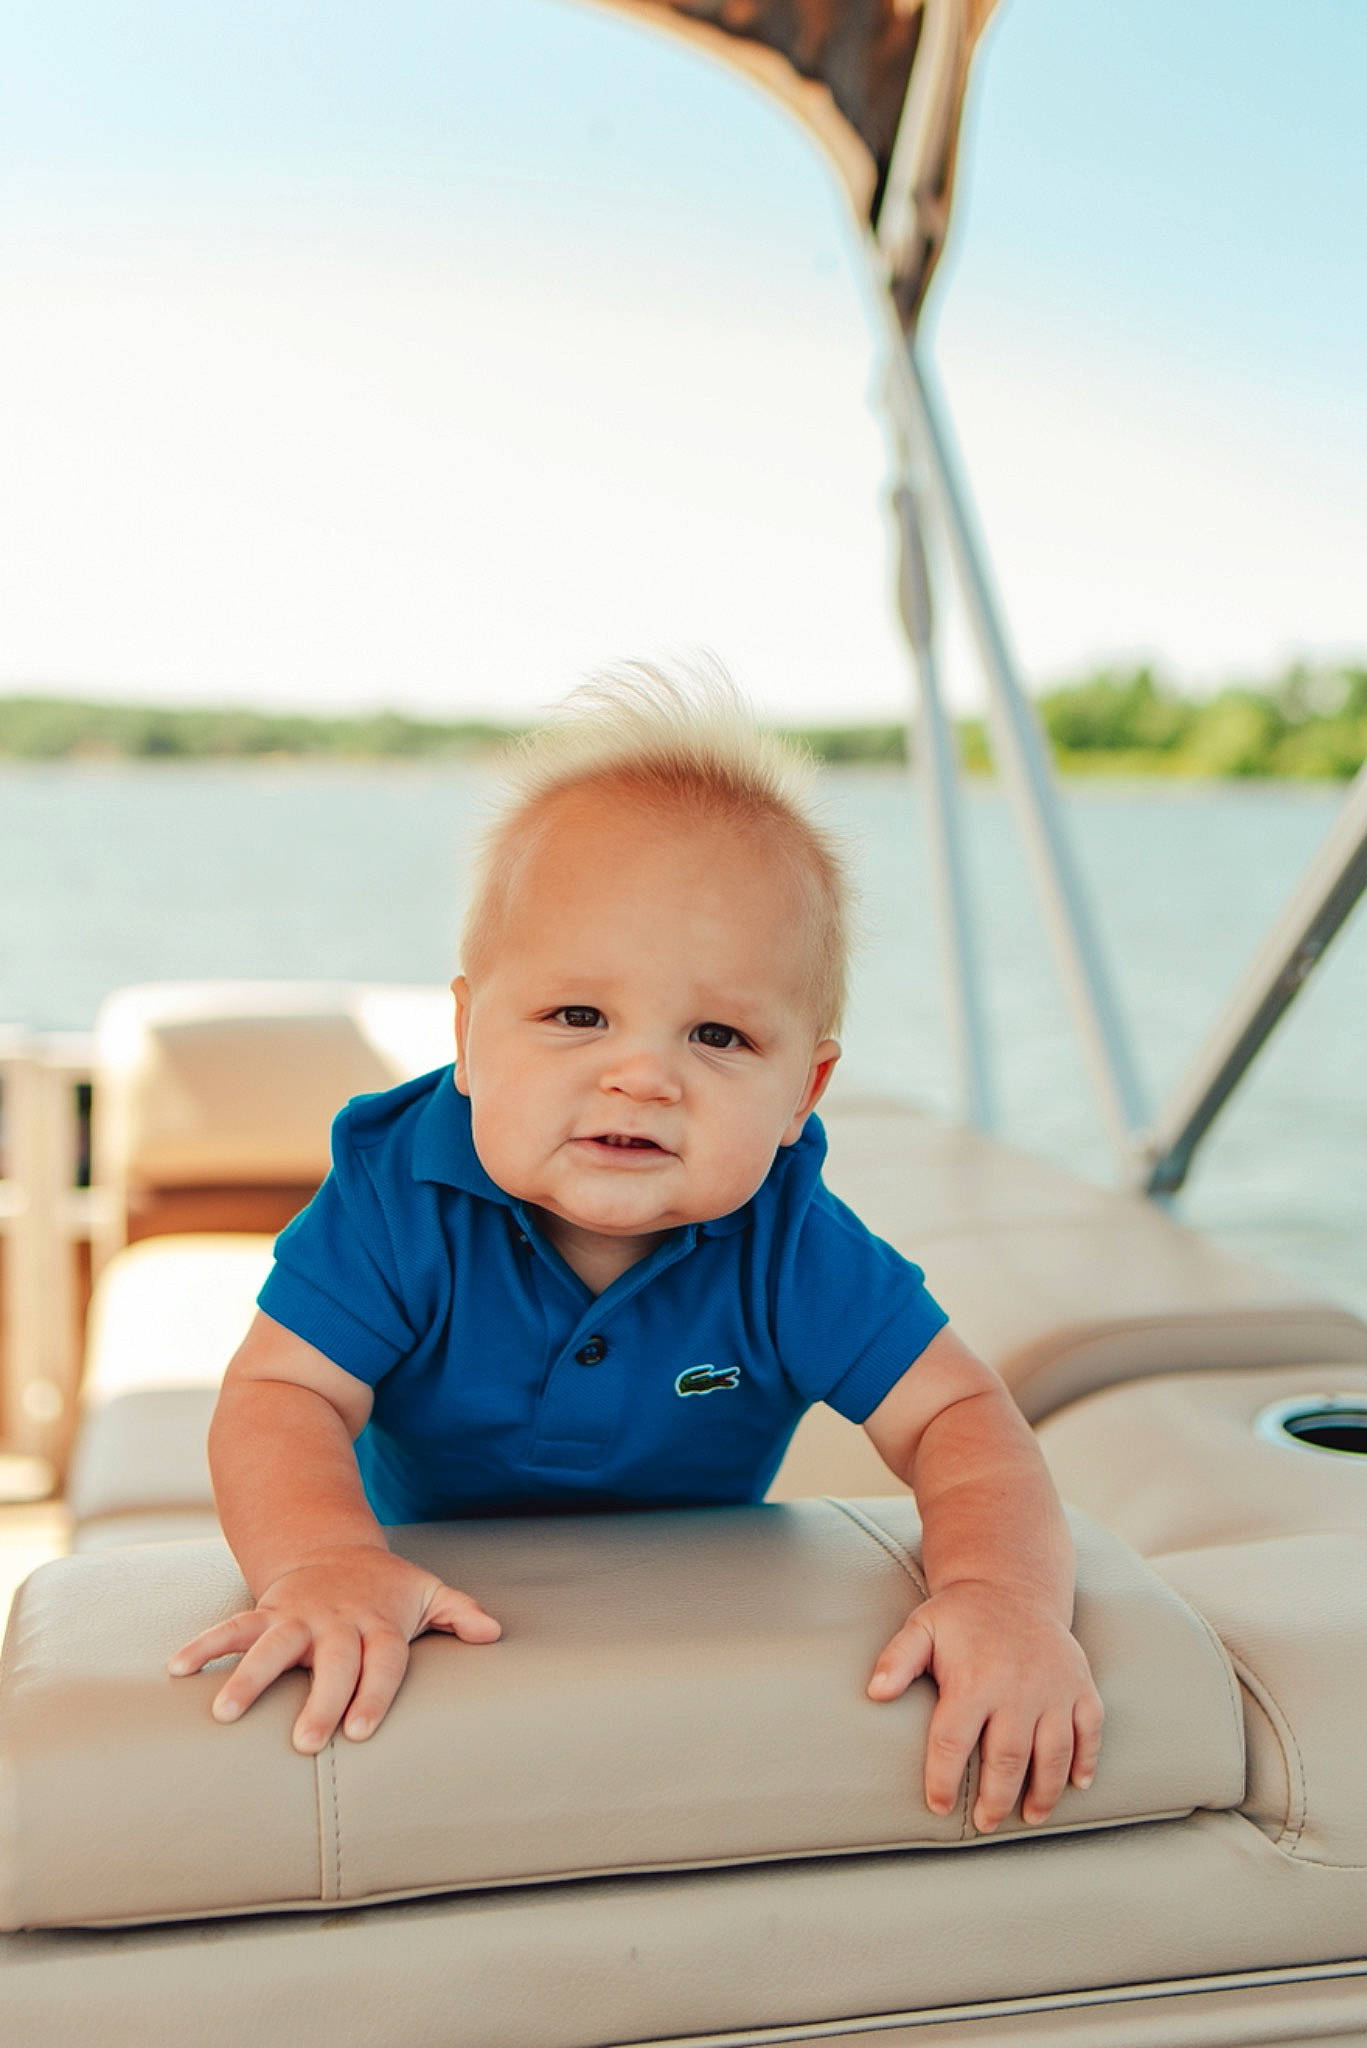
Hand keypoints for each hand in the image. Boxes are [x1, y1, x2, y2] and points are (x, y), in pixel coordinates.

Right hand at [167, 1546, 501, 1753]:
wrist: (333, 1546)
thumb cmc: (386, 1588)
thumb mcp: (427, 1593)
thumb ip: (458, 1614)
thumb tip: (493, 1632)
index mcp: (379, 1623)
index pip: (382, 1661)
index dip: (373, 1694)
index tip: (360, 1731)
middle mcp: (337, 1621)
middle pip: (332, 1661)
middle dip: (320, 1700)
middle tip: (305, 1743)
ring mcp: (298, 1615)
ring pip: (272, 1644)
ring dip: (248, 1676)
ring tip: (225, 1712)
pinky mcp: (267, 1612)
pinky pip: (232, 1627)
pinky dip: (205, 1646)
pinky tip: (177, 1670)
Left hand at [866, 1578, 1102, 1831]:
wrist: (1012, 1585)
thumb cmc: (962, 1617)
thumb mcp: (922, 1628)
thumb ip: (898, 1660)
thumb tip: (874, 1692)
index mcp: (973, 1680)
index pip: (953, 1742)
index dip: (944, 1780)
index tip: (938, 1806)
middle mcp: (1017, 1688)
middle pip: (1007, 1759)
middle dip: (996, 1799)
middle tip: (986, 1824)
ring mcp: (1054, 1689)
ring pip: (1053, 1754)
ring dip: (1043, 1792)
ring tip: (1029, 1817)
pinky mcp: (1081, 1686)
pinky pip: (1090, 1731)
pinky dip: (1087, 1761)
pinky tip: (1077, 1786)